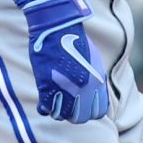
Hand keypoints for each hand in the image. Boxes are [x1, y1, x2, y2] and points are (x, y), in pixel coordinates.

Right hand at [24, 0, 109, 123]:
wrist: (57, 25)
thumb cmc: (74, 39)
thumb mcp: (93, 61)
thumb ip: (94, 81)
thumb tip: (91, 96)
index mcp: (97, 82)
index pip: (99, 113)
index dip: (90, 112)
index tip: (82, 107)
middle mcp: (83, 88)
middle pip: (80, 118)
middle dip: (73, 114)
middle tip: (66, 107)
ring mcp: (64, 88)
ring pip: (62, 116)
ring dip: (57, 112)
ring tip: (54, 103)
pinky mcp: (46, 86)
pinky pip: (46, 108)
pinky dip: (45, 107)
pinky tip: (43, 101)